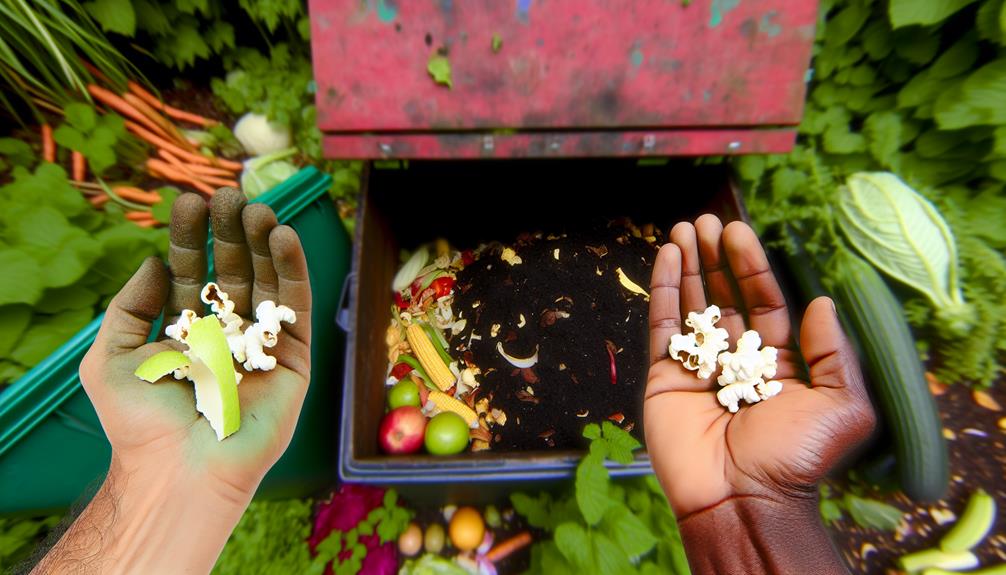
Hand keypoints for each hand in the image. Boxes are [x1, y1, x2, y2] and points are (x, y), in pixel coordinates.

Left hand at [79, 188, 311, 501]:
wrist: (179, 469)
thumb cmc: (140, 423)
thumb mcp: (110, 357)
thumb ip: (128, 307)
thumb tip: (155, 262)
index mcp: (187, 331)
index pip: (195, 273)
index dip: (192, 238)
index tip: (189, 202)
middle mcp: (227, 333)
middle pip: (236, 271)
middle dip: (232, 233)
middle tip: (230, 195)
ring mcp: (263, 345)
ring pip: (269, 282)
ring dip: (265, 243)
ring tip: (259, 209)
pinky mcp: (294, 360)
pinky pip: (296, 309)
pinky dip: (294, 271)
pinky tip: (285, 238)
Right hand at [644, 215, 875, 517]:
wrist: (740, 498)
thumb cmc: (794, 457)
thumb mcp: (841, 407)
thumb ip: (834, 353)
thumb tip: (822, 303)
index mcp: (777, 364)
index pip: (763, 303)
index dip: (751, 267)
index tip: (739, 232)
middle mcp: (737, 360)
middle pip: (724, 296)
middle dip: (715, 258)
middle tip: (706, 221)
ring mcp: (698, 367)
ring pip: (692, 305)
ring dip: (688, 265)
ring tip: (684, 228)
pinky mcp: (664, 377)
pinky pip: (662, 327)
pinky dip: (662, 290)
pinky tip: (666, 257)